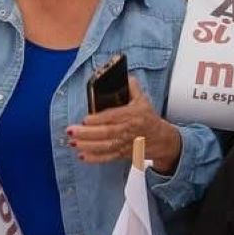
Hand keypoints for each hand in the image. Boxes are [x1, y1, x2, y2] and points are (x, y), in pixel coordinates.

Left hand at [66, 76, 180, 171]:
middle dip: (87, 133)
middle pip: (106, 133)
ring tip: (73, 142)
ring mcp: (125, 144)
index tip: (86, 119)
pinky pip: (107, 157)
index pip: (114, 117)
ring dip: (87, 145)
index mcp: (133, 115)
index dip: (99, 119)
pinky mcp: (122, 154)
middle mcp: (129, 130)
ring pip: (105, 146)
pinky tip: (82, 156)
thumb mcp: (143, 100)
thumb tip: (124, 76)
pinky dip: (95, 158)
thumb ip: (132, 87)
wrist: (161, 139)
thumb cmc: (148, 118)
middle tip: (72, 130)